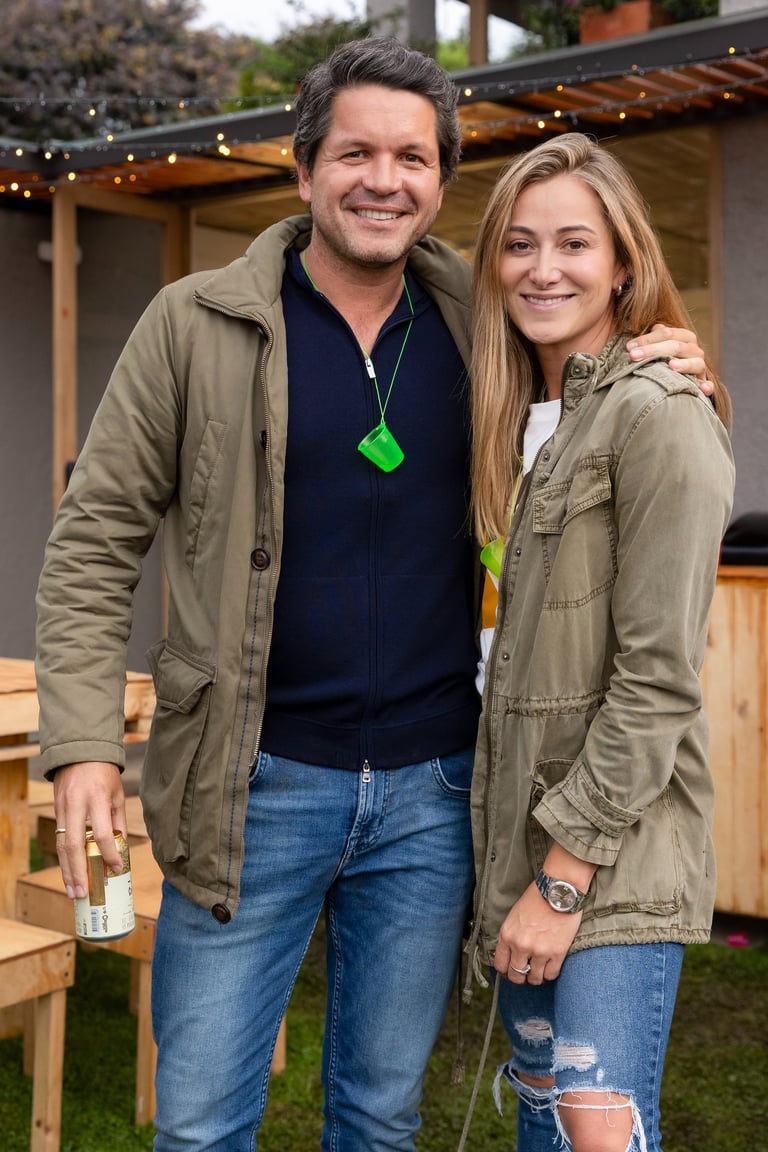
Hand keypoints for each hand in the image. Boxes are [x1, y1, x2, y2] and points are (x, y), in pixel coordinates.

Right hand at [53, 762, 126, 898]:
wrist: (79, 749)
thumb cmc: (104, 772)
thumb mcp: (117, 794)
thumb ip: (117, 821)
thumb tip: (120, 849)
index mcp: (97, 798)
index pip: (103, 834)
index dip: (110, 854)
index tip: (116, 869)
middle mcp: (76, 804)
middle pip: (74, 845)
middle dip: (79, 872)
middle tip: (84, 893)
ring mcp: (62, 808)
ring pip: (61, 846)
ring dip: (67, 871)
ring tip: (74, 891)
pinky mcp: (56, 809)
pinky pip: (58, 839)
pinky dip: (63, 859)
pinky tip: (69, 873)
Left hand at [493, 882, 580, 985]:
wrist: (558, 890)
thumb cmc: (537, 898)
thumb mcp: (515, 915)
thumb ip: (511, 935)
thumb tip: (511, 953)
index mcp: (507, 935)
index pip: (500, 964)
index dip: (505, 972)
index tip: (510, 972)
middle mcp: (520, 945)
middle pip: (516, 976)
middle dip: (520, 978)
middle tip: (526, 974)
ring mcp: (539, 951)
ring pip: (534, 979)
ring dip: (536, 977)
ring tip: (539, 971)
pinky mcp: (557, 953)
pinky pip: (551, 975)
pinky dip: (550, 974)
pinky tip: (551, 967)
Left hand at [626, 324, 713, 395]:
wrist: (678, 377)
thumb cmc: (661, 359)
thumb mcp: (656, 348)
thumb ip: (650, 340)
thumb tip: (638, 340)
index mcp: (683, 337)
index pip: (666, 333)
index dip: (646, 339)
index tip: (628, 348)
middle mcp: (694, 349)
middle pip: (676, 346)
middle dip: (653, 350)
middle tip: (633, 356)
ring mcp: (700, 365)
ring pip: (695, 362)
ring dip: (684, 364)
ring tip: (671, 366)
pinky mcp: (703, 382)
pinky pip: (708, 385)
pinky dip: (707, 386)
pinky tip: (703, 389)